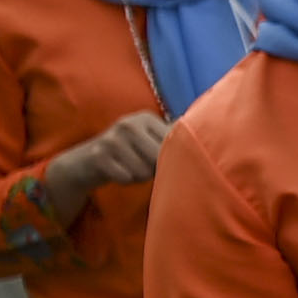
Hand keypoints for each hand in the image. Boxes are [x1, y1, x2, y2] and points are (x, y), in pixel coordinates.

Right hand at [42, 110, 173, 204]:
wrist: (86, 161)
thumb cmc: (129, 154)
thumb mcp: (149, 141)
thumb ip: (173, 141)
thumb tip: (211, 145)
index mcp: (146, 118)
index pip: (173, 143)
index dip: (171, 158)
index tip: (161, 158)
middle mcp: (129, 123)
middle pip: (159, 158)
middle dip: (153, 168)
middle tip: (142, 165)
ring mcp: (112, 138)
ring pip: (143, 170)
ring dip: (139, 175)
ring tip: (129, 167)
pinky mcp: (99, 156)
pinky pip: (126, 177)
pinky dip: (125, 180)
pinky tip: (118, 171)